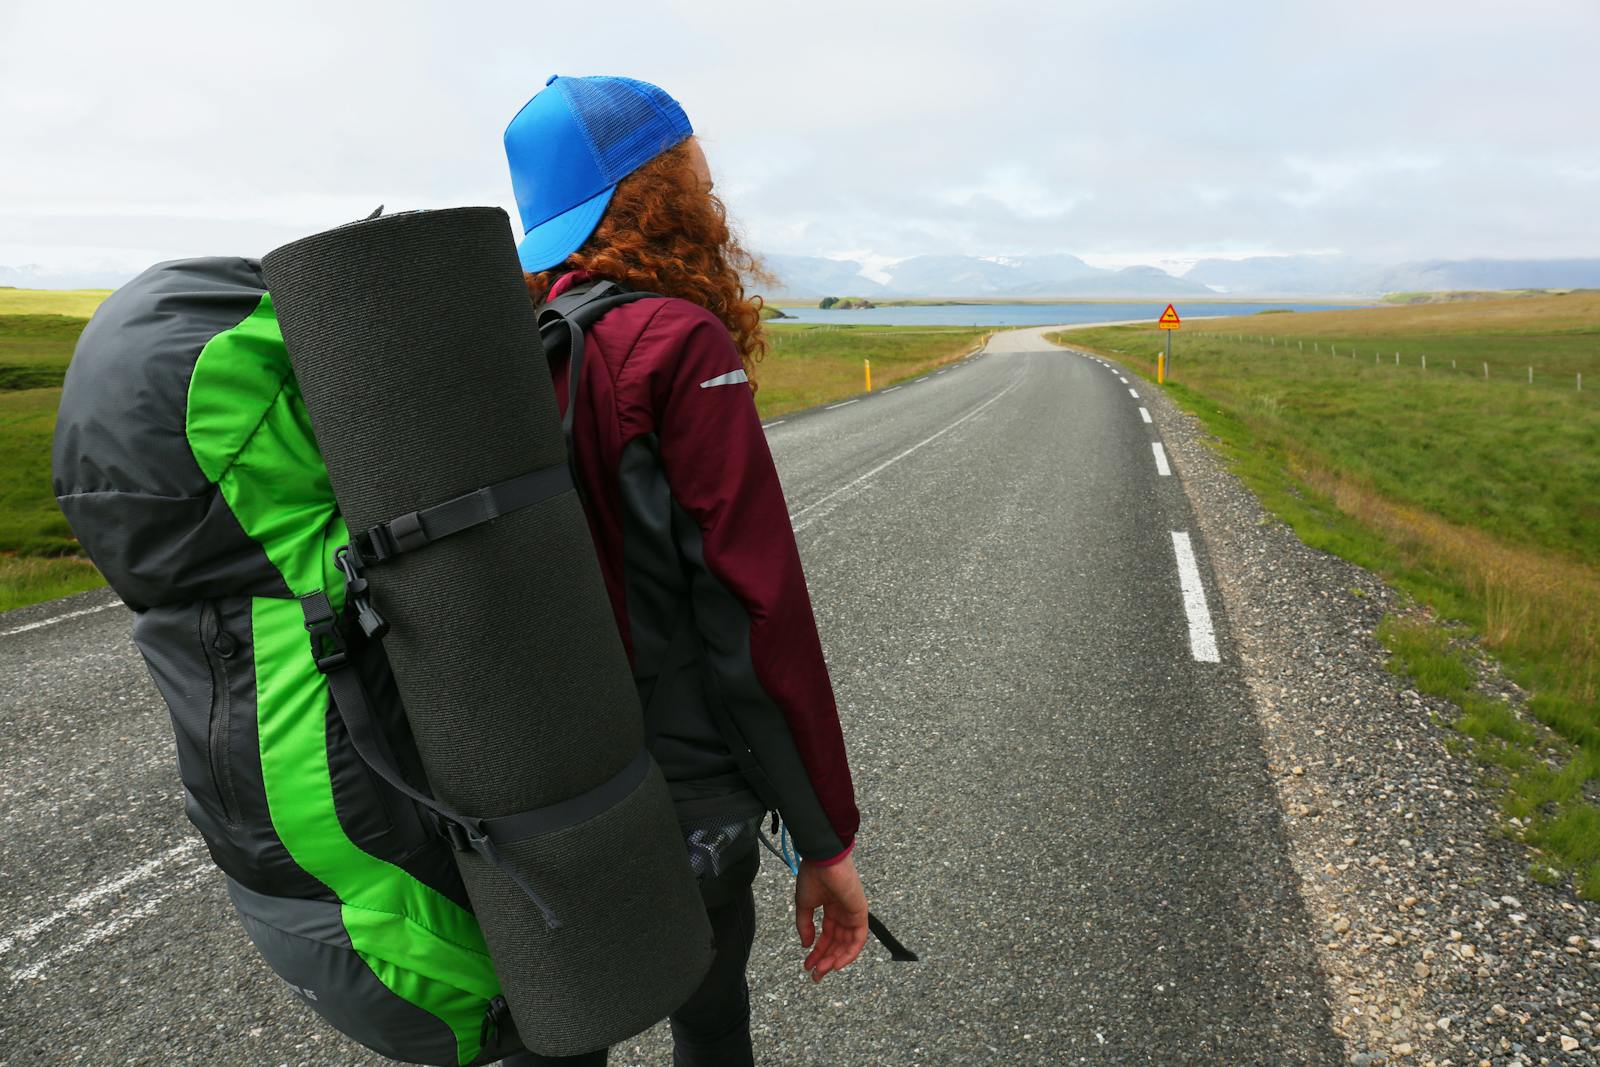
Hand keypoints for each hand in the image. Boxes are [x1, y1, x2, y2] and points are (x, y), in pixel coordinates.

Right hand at [794, 852, 868, 982]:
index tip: (808, 966)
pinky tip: (837, 963)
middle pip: (837, 942)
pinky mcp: (860, 912)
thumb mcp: (804, 904)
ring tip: (822, 971)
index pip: (827, 936)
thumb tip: (806, 945)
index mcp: (831, 908)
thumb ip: (805, 926)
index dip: (817, 951)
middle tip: (815, 975)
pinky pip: (858, 938)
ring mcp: (853, 913)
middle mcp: (843, 913)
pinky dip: (850, 952)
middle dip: (826, 960)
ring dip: (835, 959)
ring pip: (847, 943)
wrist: (823, 860)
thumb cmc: (813, 876)